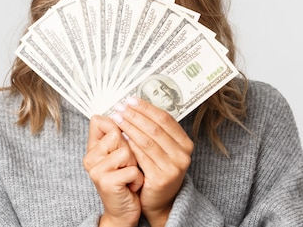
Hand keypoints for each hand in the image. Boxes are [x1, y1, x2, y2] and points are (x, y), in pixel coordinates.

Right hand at [83, 115, 143, 226]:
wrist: (123, 211)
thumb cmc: (126, 180)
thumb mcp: (122, 155)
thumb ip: (119, 135)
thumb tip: (125, 111)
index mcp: (92, 147)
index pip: (99, 121)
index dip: (116, 125)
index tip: (121, 135)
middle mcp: (90, 157)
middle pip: (118, 134)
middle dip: (131, 149)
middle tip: (128, 164)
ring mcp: (96, 170)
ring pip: (127, 151)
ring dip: (136, 164)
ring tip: (131, 174)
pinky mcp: (106, 182)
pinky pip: (132, 170)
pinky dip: (138, 179)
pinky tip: (132, 185)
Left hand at [111, 97, 193, 226]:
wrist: (159, 202)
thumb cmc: (158, 170)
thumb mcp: (163, 150)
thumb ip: (156, 131)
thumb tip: (136, 106)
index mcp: (186, 143)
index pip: (165, 118)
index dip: (146, 107)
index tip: (130, 100)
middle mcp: (183, 154)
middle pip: (155, 128)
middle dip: (135, 115)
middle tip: (119, 107)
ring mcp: (173, 167)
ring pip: (147, 141)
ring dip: (129, 127)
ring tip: (116, 118)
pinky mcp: (161, 178)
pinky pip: (142, 157)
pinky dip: (130, 144)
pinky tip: (120, 136)